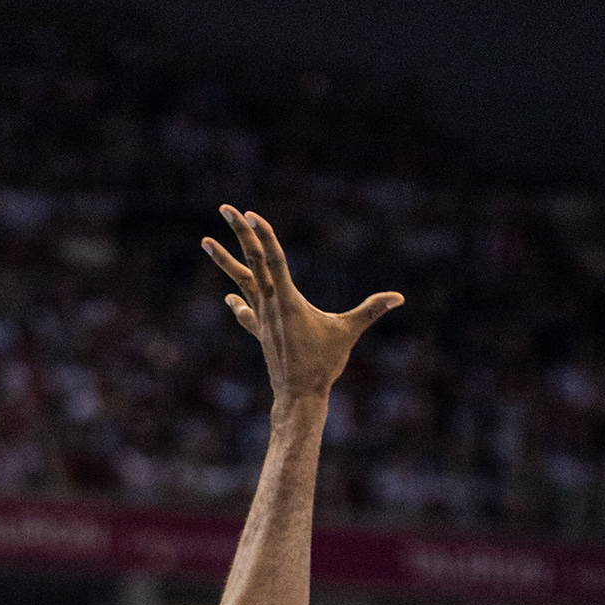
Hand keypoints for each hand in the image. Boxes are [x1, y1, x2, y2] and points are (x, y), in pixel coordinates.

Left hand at [202, 206, 402, 404]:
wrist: (298, 397)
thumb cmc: (323, 365)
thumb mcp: (348, 333)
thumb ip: (371, 311)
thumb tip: (399, 298)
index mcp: (287, 300)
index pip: (274, 259)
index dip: (264, 235)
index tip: (251, 214)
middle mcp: (269, 305)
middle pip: (252, 260)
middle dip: (239, 233)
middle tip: (225, 208)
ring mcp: (262, 319)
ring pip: (241, 282)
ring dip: (224, 261)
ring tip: (205, 242)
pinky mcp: (261, 333)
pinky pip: (246, 313)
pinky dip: (238, 302)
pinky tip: (228, 295)